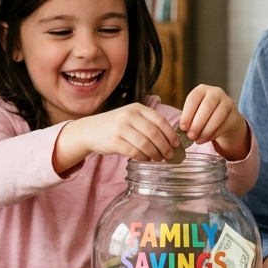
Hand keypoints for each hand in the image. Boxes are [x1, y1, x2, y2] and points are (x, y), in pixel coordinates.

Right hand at [54, 102, 178, 171]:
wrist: (90, 130)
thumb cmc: (116, 126)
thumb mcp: (132, 118)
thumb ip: (149, 124)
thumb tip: (171, 140)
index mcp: (137, 108)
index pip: (160, 121)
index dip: (171, 134)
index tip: (176, 145)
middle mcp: (129, 115)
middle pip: (154, 133)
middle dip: (165, 147)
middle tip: (170, 155)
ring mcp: (120, 128)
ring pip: (145, 144)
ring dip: (155, 154)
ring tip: (159, 159)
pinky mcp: (114, 141)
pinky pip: (134, 152)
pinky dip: (143, 158)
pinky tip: (146, 160)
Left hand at [179, 84, 250, 160]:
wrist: (224, 117)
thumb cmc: (203, 114)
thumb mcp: (194, 111)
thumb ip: (189, 118)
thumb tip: (182, 132)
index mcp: (202, 89)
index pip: (193, 98)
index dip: (187, 114)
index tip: (182, 127)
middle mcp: (216, 93)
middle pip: (207, 106)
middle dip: (197, 123)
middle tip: (190, 136)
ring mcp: (227, 103)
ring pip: (218, 117)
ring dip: (206, 131)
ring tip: (197, 140)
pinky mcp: (234, 115)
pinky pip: (224, 126)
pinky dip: (213, 135)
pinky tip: (205, 140)